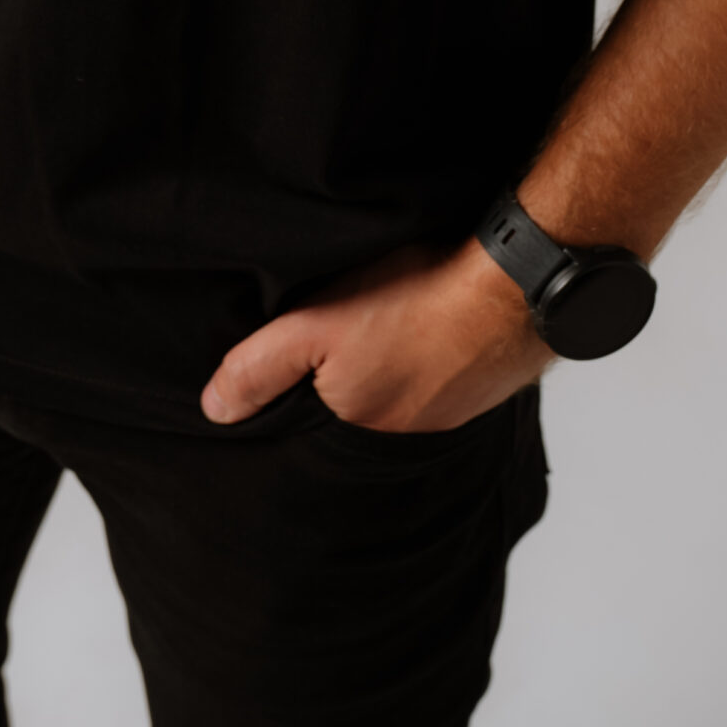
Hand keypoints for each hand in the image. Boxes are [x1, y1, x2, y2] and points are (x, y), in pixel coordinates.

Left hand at [201, 236, 553, 431]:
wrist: (513, 287)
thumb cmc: (413, 300)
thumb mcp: (314, 325)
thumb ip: (259, 367)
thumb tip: (214, 410)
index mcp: (357, 431)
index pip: (313, 430)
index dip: (299, 400)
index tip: (297, 373)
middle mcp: (405, 439)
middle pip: (357, 416)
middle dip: (346, 389)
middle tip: (347, 345)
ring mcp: (450, 417)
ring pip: (402, 399)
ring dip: (393, 374)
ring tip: (387, 335)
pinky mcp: (484, 389)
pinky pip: (443, 384)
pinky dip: (432, 362)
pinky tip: (429, 332)